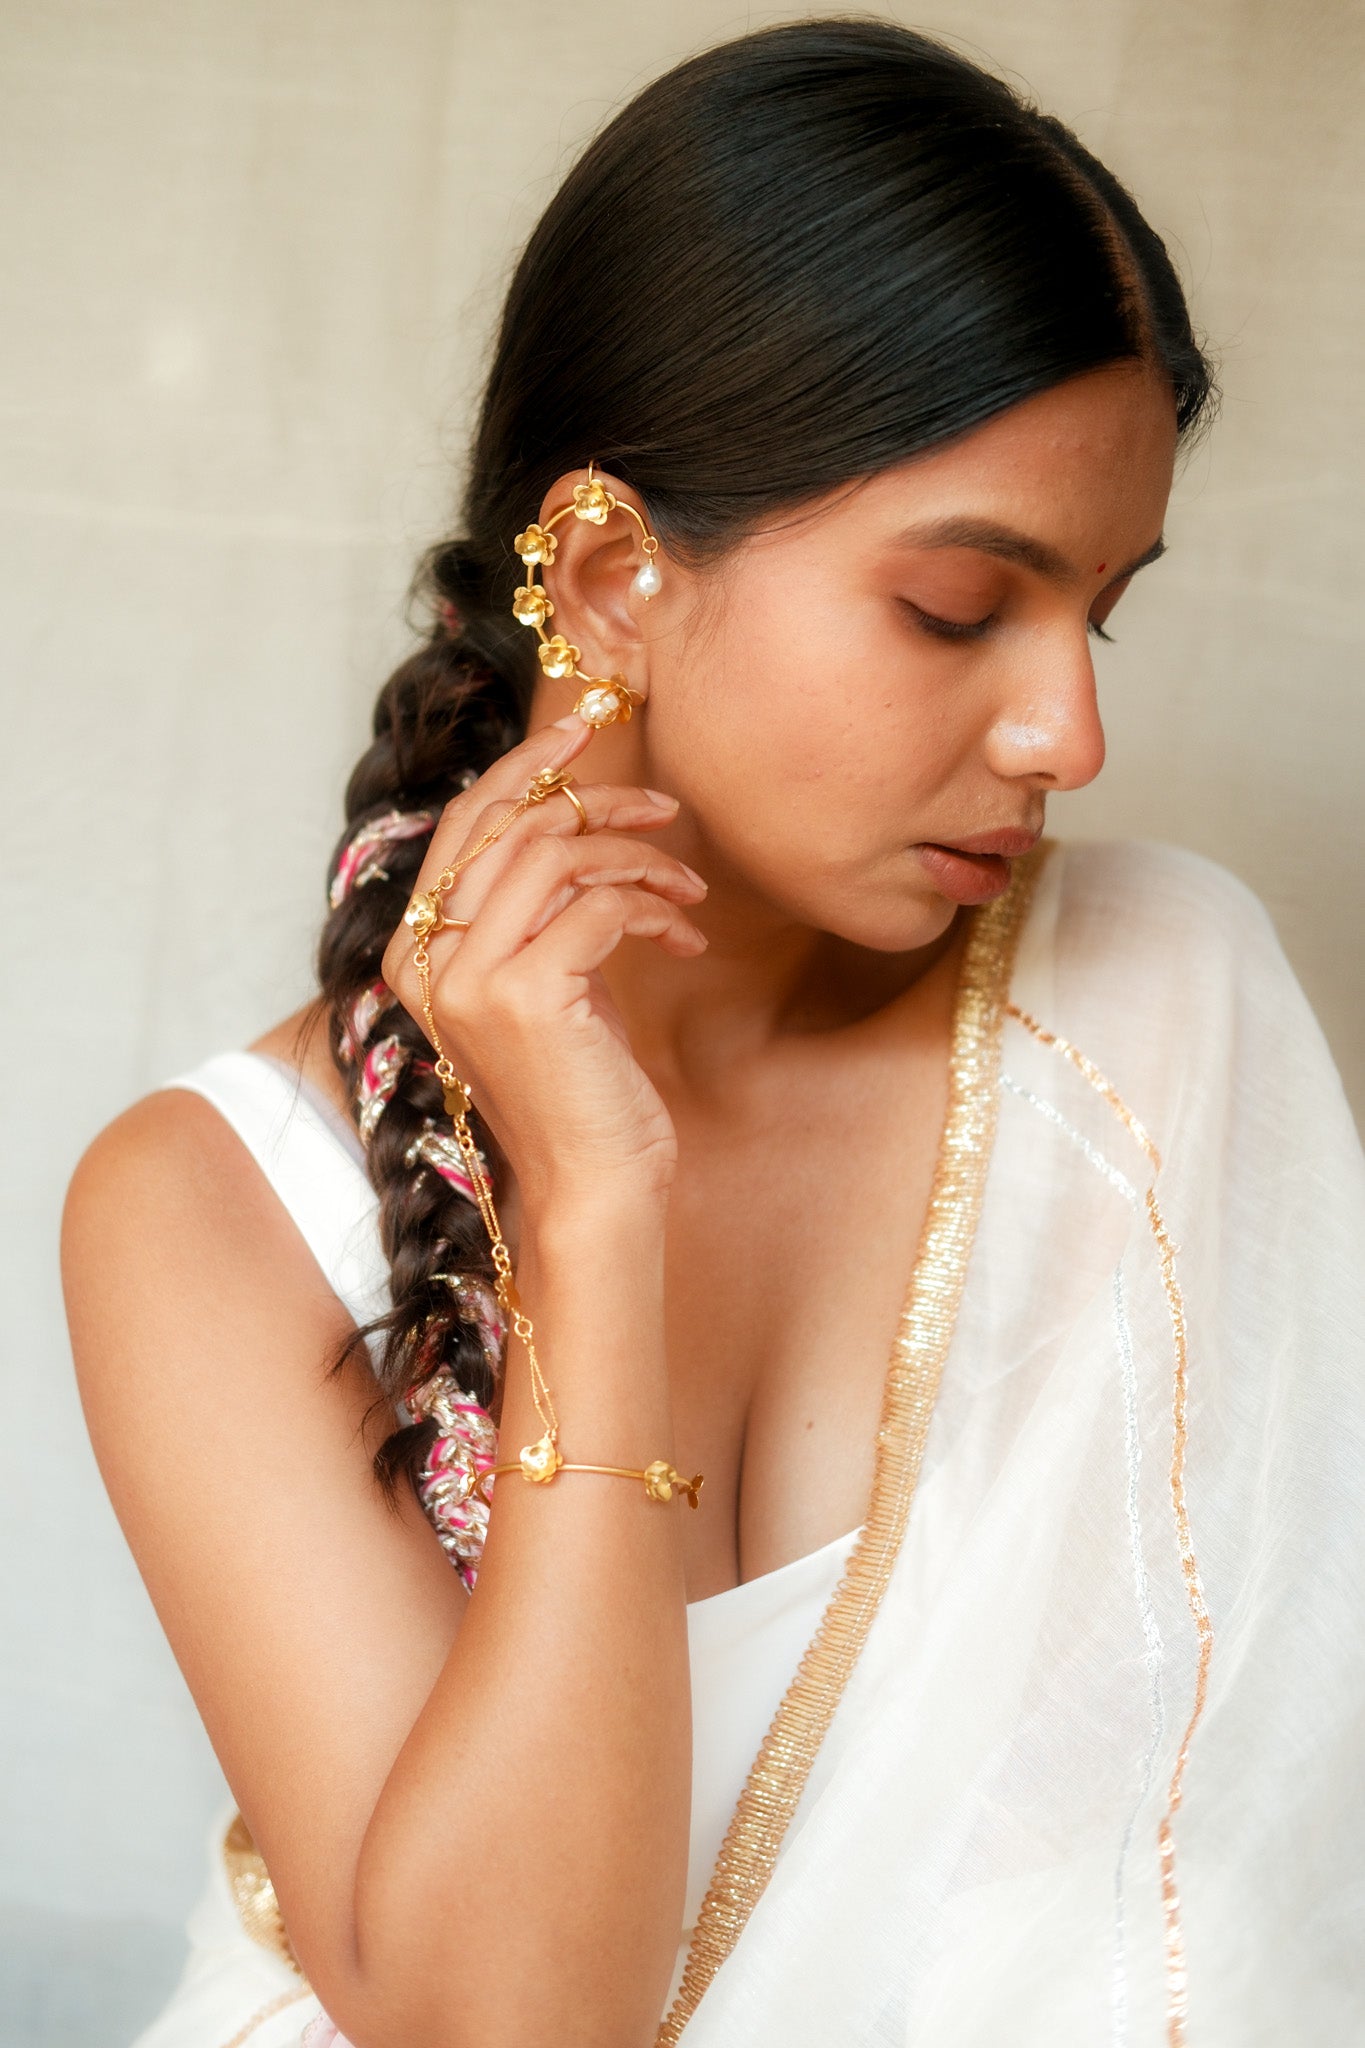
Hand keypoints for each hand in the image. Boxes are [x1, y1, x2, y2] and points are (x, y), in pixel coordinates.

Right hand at [381, 716, 707, 1213]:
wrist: (594, 1186)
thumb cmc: (580, 1088)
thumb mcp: (547, 983)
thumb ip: (534, 911)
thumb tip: (566, 820)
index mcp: (416, 955)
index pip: (461, 828)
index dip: (521, 769)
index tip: (581, 731)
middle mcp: (425, 962)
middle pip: (507, 827)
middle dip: (591, 798)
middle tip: (660, 805)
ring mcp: (468, 979)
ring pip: (556, 855)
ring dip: (638, 858)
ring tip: (686, 891)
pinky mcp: (527, 995)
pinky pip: (599, 904)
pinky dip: (653, 907)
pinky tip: (685, 935)